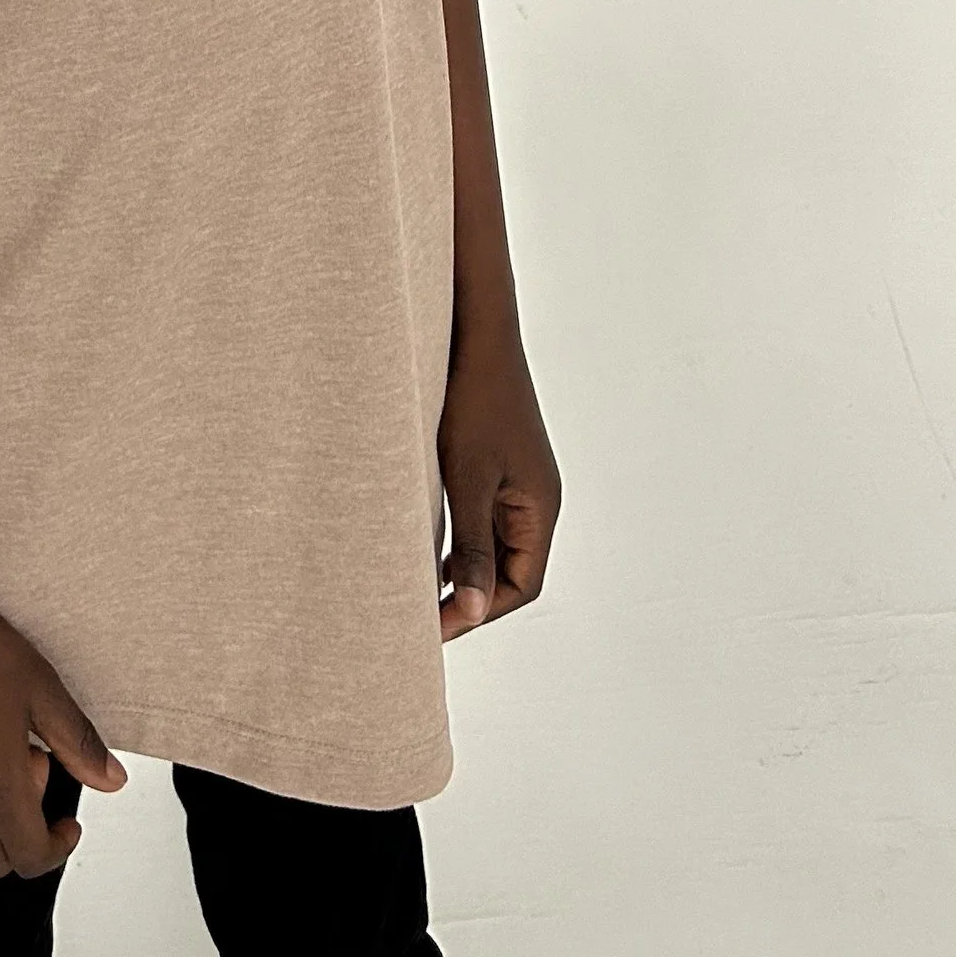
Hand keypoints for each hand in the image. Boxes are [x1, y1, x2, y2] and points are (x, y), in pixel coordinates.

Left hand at [437, 329, 560, 639]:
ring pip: (491, 544)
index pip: (523, 586)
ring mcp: (516, 480)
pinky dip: (454, 538)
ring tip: (414, 589)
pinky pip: (479, 516)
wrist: (474, 330)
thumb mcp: (467, 479)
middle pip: (510, 571)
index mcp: (541, 507)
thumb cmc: (473, 400)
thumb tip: (475, 614)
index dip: (481, 612)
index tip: (433, 627)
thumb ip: (470, 546)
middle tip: (418, 617)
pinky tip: (419, 544)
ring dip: (460, 568)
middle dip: (470, 597)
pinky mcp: (494, 463)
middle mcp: (535, 499)